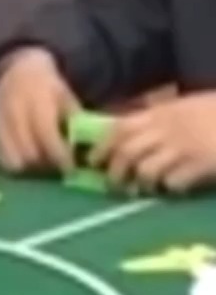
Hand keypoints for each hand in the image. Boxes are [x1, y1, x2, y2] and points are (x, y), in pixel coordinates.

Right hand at [0, 47, 79, 173]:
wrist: (19, 75)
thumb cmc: (48, 89)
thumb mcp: (65, 97)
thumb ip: (74, 119)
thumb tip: (84, 145)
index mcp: (37, 101)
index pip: (46, 134)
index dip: (59, 154)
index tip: (70, 167)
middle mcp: (15, 112)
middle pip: (29, 151)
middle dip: (45, 163)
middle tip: (57, 166)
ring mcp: (0, 123)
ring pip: (13, 158)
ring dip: (29, 166)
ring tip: (42, 163)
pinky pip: (0, 156)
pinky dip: (14, 163)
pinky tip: (26, 161)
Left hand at [89, 92, 215, 193]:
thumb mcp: (187, 105)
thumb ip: (160, 117)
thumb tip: (129, 134)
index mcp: (163, 111)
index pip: (119, 128)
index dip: (102, 146)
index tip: (93, 161)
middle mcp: (168, 129)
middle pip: (127, 153)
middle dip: (115, 172)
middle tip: (115, 184)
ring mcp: (184, 147)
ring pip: (146, 170)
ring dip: (142, 183)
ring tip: (145, 188)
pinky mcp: (201, 164)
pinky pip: (174, 182)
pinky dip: (171, 187)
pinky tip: (177, 186)